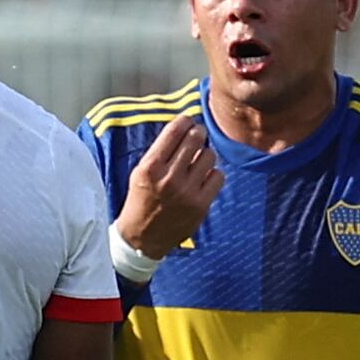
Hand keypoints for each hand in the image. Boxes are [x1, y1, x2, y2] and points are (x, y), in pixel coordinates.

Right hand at [114, 115, 223, 258]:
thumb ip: (161, 152)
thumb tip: (186, 128)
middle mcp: (168, 178)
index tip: (187, 122)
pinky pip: (218, 176)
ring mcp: (186, 192)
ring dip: (205, 155)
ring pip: (209, 156)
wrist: (142, 238)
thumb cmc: (141, 199)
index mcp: (150, 167)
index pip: (175, 131)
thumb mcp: (140, 172)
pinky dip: (212, 175)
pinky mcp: (200, 205)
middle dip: (198, 133)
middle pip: (195, 139)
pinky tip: (203, 180)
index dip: (185, 121)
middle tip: (197, 136)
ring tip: (197, 163)